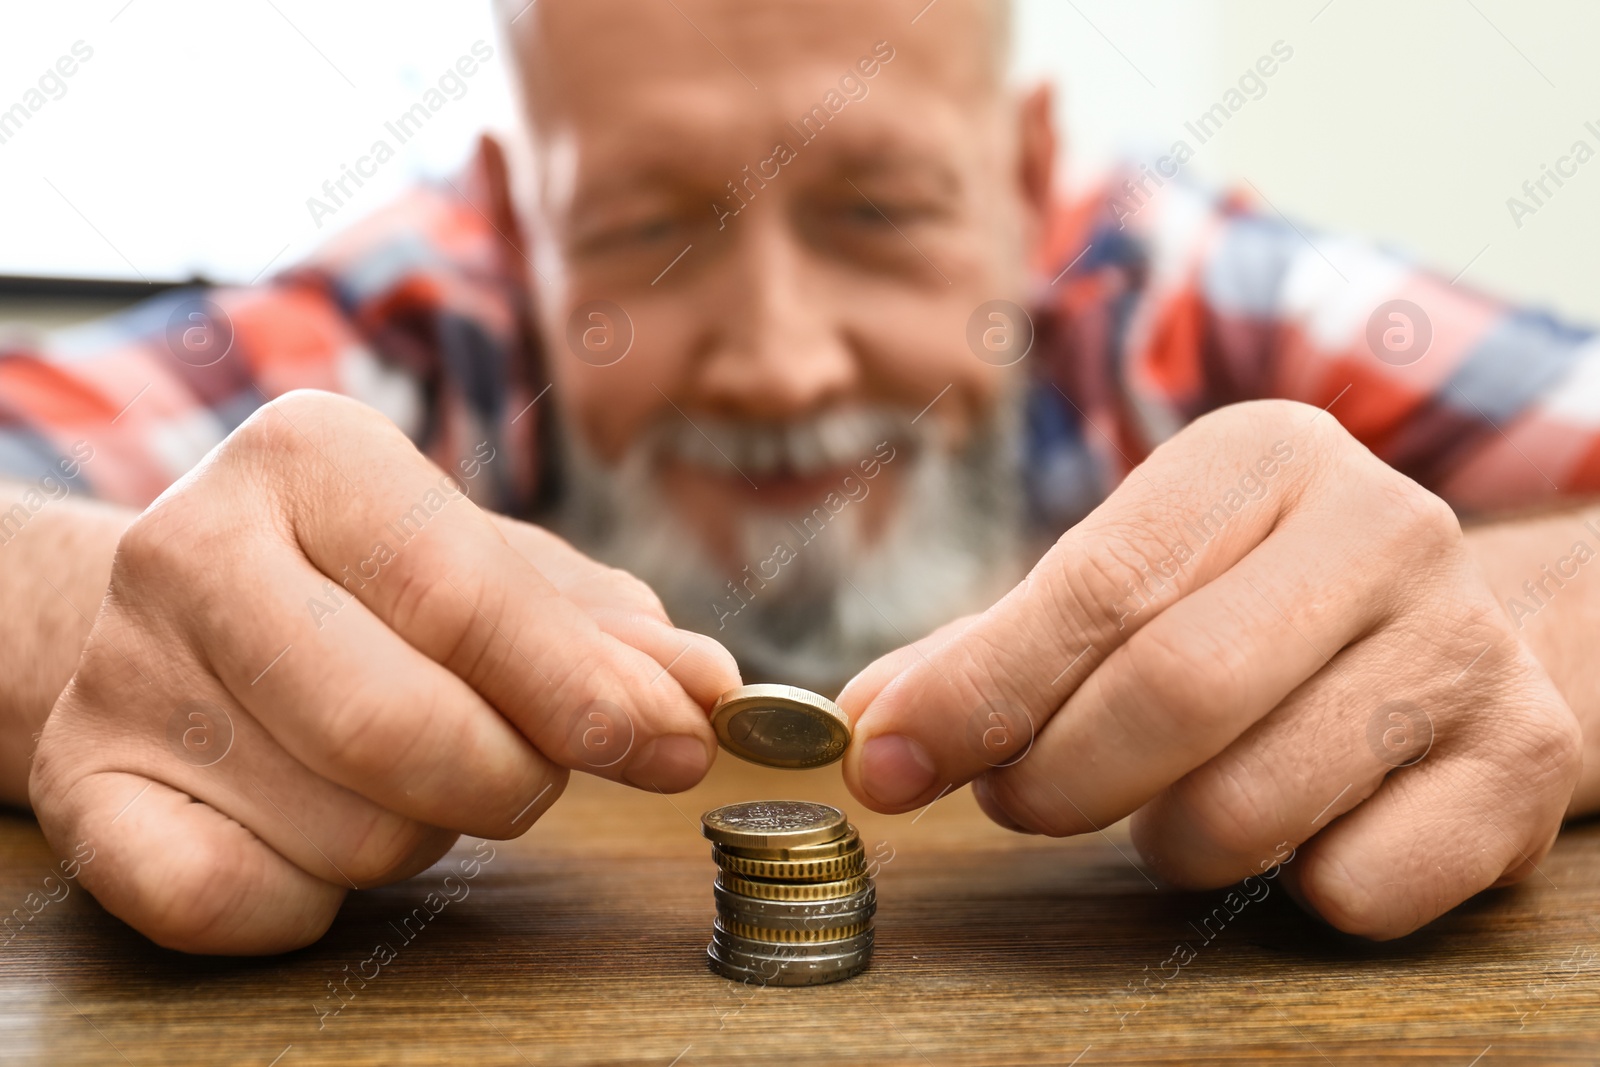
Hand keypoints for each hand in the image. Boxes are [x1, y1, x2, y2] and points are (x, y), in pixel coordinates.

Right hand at [29, 390, 736, 953]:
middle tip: (527, 770)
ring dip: (420, 833)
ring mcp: (120, 670)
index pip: (467, 595)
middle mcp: (191, 545)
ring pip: (347, 828)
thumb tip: (707, 691)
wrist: (183, 616)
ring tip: (400, 773)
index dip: (581, 690)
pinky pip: (229, 900)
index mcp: (311, 456)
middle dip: (509, 779)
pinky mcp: (77, 786)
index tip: (672, 743)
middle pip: (403, 726)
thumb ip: (607, 631)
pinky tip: (312, 835)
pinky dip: (306, 901)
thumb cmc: (369, 591)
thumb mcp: (497, 574)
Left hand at [839, 399, 1581, 937]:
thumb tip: (869, 721)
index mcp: (1264, 456)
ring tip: (1160, 808)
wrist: (1452, 639)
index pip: (1095, 586)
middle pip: (1173, 693)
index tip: (888, 763)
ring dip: (1164, 842)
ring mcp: (1468, 646)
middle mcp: (1385, 527)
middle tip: (1013, 801)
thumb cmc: (1246, 610)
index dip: (975, 692)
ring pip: (1252, 805)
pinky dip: (1289, 889)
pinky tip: (1294, 834)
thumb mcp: (1128, 585)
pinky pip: (1356, 884)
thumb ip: (991, 648)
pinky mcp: (1522, 766)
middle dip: (1055, 779)